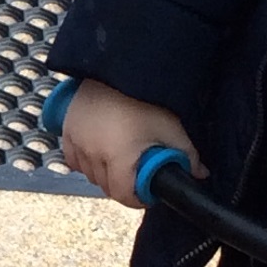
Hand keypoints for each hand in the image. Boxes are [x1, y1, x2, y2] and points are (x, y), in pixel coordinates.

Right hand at [60, 78, 204, 208]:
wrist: (117, 67)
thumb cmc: (144, 98)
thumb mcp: (170, 126)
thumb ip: (186, 154)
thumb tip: (200, 174)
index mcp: (119, 157)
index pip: (123, 195)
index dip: (137, 198)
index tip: (146, 193)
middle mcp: (93, 155)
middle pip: (106, 186)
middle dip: (123, 185)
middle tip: (137, 173)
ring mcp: (77, 144)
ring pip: (90, 175)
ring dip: (104, 173)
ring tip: (120, 158)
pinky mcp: (67, 133)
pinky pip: (74, 160)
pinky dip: (86, 162)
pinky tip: (100, 151)